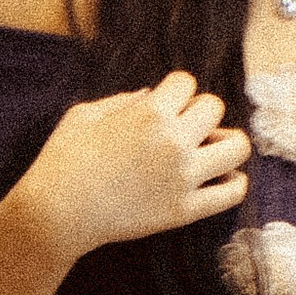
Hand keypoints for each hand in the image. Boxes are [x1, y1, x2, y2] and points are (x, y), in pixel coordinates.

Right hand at [25, 72, 249, 258]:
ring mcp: (183, 177)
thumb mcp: (86, 114)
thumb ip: (124, 100)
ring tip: (209, 151)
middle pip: (215, 108)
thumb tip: (151, 95)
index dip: (175, 92)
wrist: (57, 212)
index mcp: (149, 112)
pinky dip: (235, 183)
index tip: (164, 105)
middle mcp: (173, 141)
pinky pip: (233, 193)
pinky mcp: (185, 210)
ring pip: (237, 147)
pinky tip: (222, 179)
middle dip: (199, 113)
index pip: (187, 83)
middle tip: (184, 129)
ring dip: (227, 143)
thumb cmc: (64, 160)